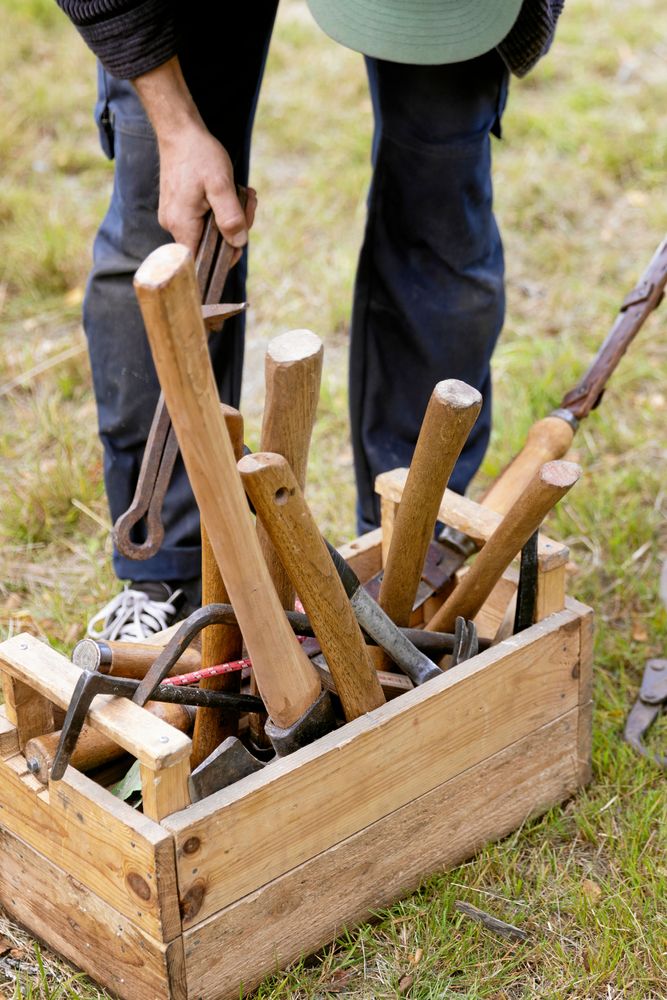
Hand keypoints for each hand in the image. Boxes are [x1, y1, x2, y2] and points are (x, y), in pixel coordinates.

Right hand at [157, 123, 256, 259]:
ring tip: (243, 193)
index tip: (240, 241)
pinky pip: (204, 219)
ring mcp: (175, 217)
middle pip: (209, 245)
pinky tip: (230, 192)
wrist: (180, 131)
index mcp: (182, 225)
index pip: (200, 262)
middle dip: (234, 228)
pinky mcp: (179, 208)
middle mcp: (174, 225)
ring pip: (210, 230)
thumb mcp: (220, 185)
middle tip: (248, 203)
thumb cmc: (199, 155)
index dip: (224, 258)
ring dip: (231, 215)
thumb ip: (230, 217)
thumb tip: (239, 243)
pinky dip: (220, 209)